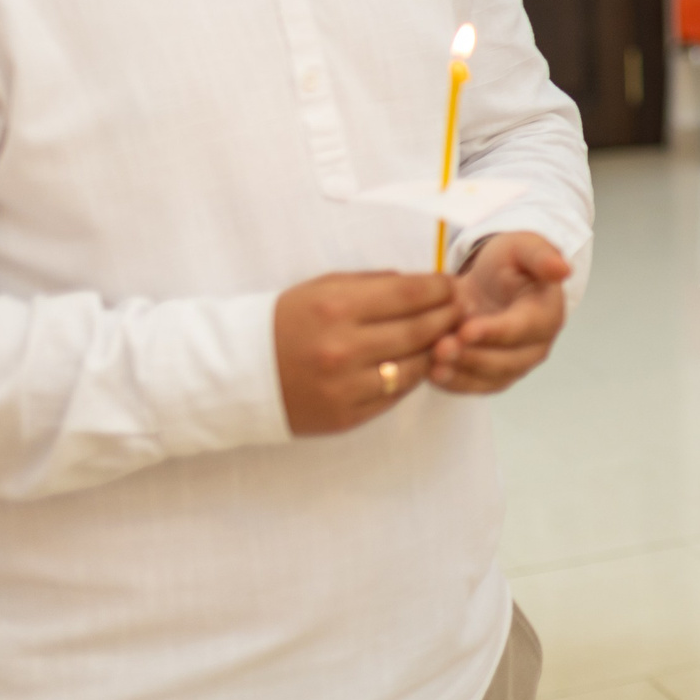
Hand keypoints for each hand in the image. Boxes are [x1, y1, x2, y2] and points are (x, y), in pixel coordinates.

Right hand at [274, 271, 463, 434]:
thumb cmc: (287, 322)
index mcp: (336, 307)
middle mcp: (343, 348)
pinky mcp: (346, 416)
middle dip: (449, 317)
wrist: (238, 373)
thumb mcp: (323, 288)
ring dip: (437, 350)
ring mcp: (345, 386)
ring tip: (445, 337)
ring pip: (416, 366)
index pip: (411, 294)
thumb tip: (426, 283)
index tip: (452, 285)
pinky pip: (396, 395)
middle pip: (421, 330)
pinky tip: (416, 362)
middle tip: (461, 310)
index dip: (441, 289)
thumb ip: (374, 284)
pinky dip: (412, 377)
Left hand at [434, 231, 571, 393]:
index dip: (496, 331)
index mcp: (547, 313)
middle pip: (508, 361)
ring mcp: (516, 364)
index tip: (466, 329)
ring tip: (433, 365)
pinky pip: (474, 387)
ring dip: (461, 374)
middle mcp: (536, 345)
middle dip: (473, 357)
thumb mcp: (524, 246)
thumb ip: (541, 255)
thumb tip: (563, 269)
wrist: (490, 282)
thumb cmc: (509, 263)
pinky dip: (453, 383)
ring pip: (490, 378)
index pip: (523, 328)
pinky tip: (431, 373)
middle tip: (441, 348)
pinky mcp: (493, 377)